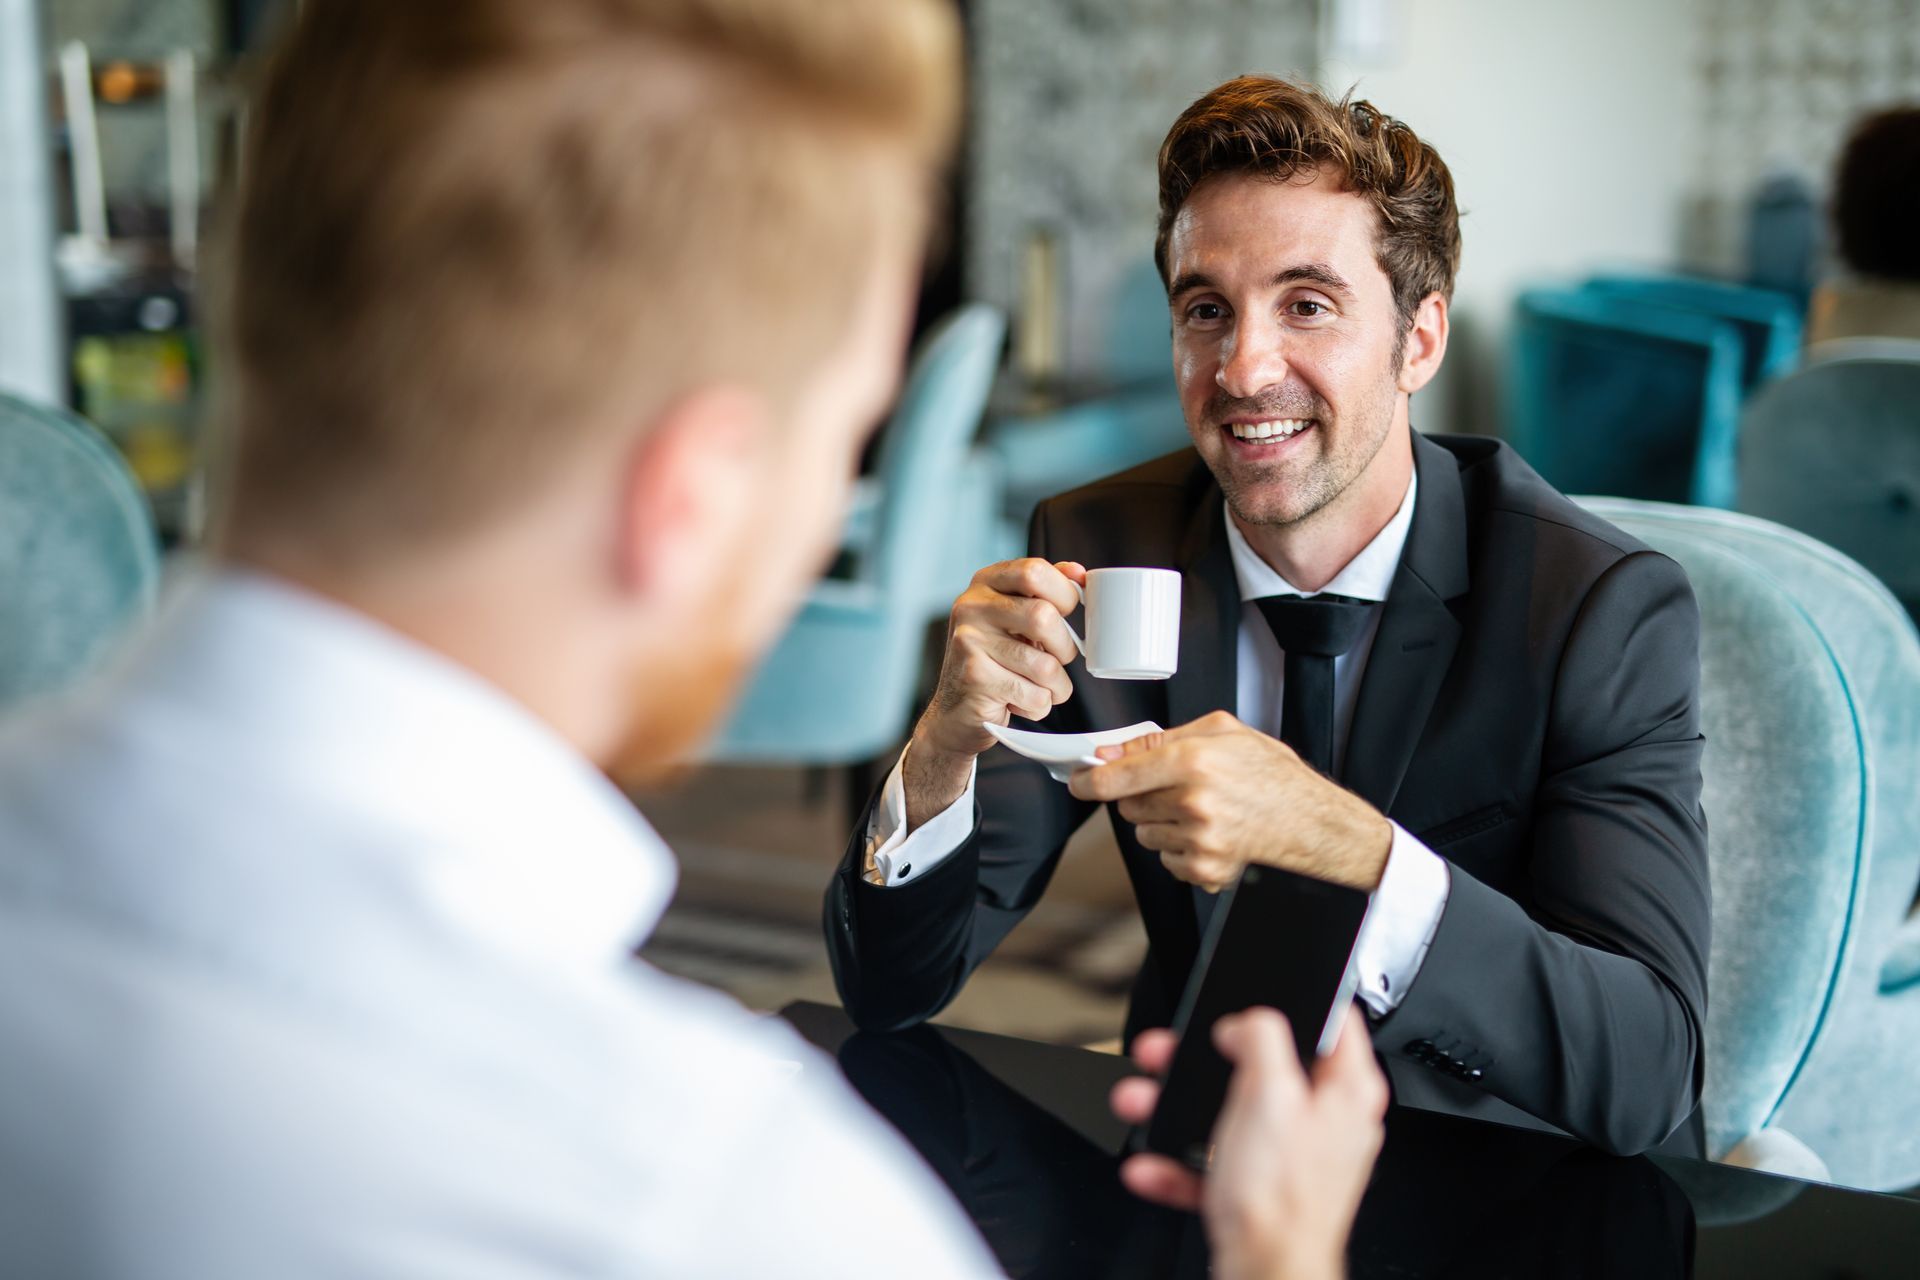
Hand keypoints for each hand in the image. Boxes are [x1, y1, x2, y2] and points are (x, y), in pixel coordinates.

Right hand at [903, 558, 1086, 828]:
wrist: (954, 713)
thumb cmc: (993, 661)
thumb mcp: (1014, 618)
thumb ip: (1044, 592)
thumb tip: (1079, 574)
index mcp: (984, 583)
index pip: (1034, 571)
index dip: (1064, 593)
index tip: (1069, 612)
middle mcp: (971, 607)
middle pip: (1043, 617)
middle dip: (1064, 647)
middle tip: (1057, 658)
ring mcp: (969, 642)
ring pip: (1045, 665)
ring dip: (1055, 686)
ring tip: (1038, 687)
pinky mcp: (976, 678)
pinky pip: (1035, 696)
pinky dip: (1038, 706)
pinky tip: (1019, 702)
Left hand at [1068, 711, 1391, 892]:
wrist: (1312, 822)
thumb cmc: (1271, 774)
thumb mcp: (1222, 732)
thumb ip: (1160, 738)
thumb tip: (1111, 752)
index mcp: (1192, 760)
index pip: (1116, 778)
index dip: (1088, 781)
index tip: (1078, 781)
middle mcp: (1192, 802)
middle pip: (1127, 807)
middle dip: (1141, 796)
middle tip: (1174, 788)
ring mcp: (1199, 840)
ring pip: (1144, 834)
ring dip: (1160, 823)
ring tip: (1200, 810)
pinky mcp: (1205, 870)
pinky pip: (1166, 859)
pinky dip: (1179, 848)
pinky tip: (1210, 833)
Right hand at [1110, 1007, 1386, 1279]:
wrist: (1265, 1274)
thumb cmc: (1282, 1197)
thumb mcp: (1270, 1093)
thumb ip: (1262, 1038)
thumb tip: (1249, 1021)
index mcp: (1345, 1090)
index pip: (1335, 1020)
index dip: (1293, 1000)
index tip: (1254, 997)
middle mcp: (1325, 1122)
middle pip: (1263, 1067)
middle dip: (1205, 1060)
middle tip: (1171, 1051)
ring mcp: (1292, 1158)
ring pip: (1228, 1113)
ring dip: (1177, 1107)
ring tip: (1143, 1101)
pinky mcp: (1261, 1191)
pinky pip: (1213, 1162)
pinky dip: (1178, 1162)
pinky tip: (1152, 1163)